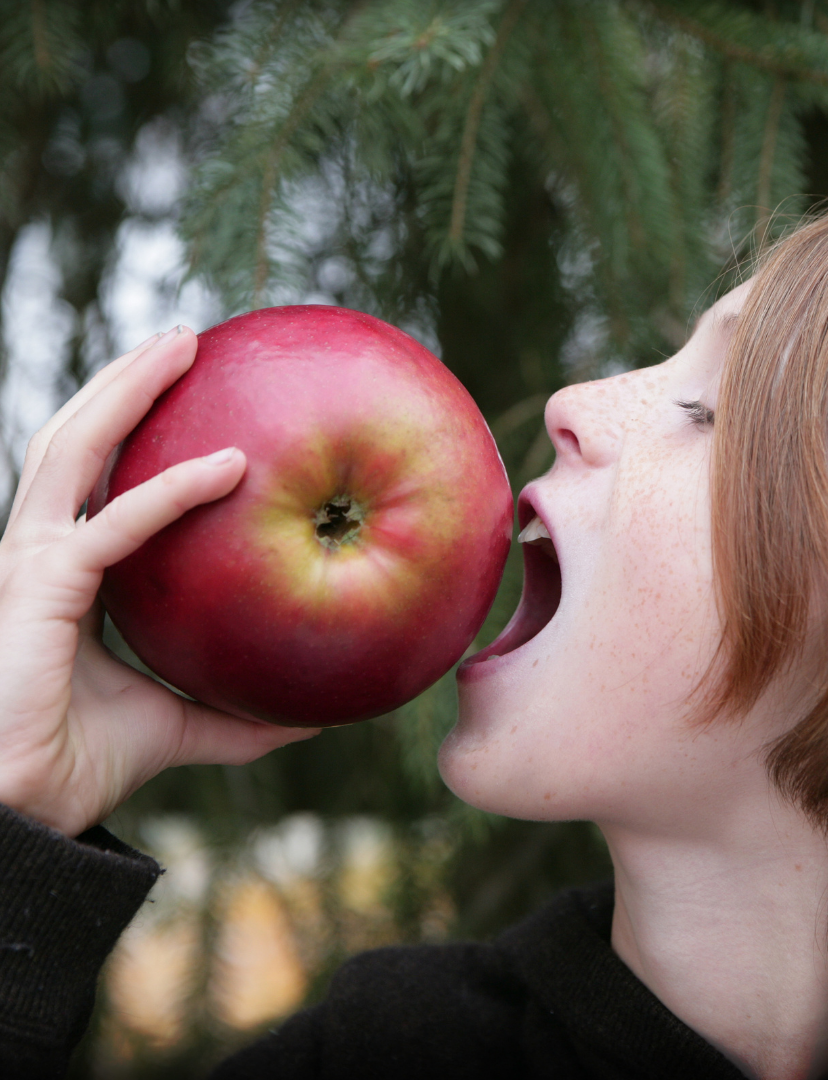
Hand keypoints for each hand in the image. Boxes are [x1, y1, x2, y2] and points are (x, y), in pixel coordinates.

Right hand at [0, 327, 318, 836]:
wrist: (25, 813)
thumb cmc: (81, 760)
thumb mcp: (182, 721)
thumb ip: (242, 713)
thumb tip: (319, 714)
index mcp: (67, 569)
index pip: (94, 476)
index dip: (130, 424)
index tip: (190, 388)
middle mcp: (39, 550)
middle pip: (76, 438)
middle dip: (125, 380)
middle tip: (187, 337)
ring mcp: (28, 562)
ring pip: (72, 449)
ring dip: (127, 390)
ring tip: (182, 344)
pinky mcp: (37, 589)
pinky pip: (112, 526)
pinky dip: (170, 491)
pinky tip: (230, 465)